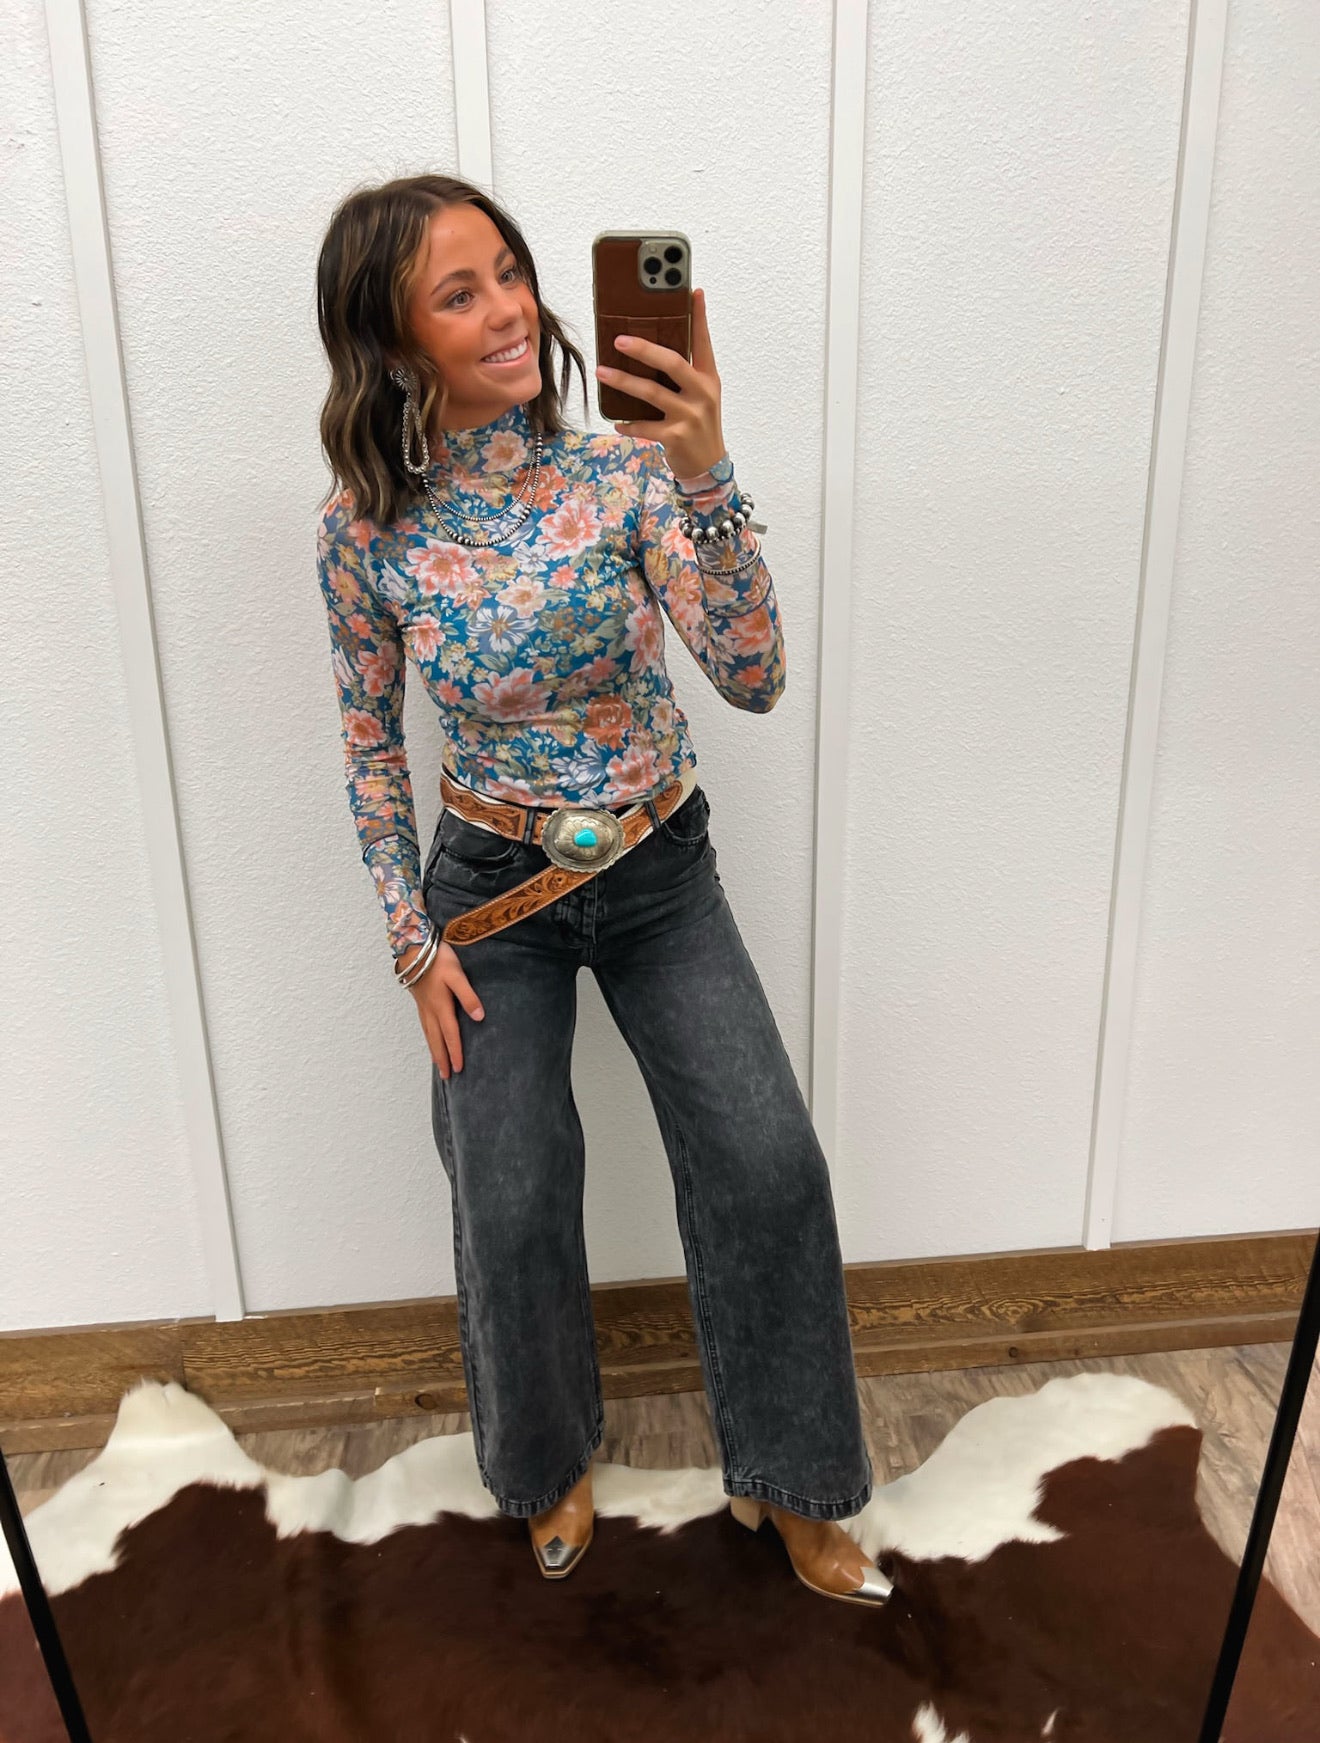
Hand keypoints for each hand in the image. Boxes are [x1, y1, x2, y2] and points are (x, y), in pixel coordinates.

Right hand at [397, 936, 484, 1076]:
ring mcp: (423, 1006)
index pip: (450, 1035)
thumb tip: (479, 1017)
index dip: (455, 1052)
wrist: (412, 947)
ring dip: (434, 1050)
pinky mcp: (420, 1000)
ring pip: (428, 1034)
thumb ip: (468, 996)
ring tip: (438, 1064)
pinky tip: (430, 1037)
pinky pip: (424, 1025)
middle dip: (442, 1058)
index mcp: (441, 1006)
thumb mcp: (457, 975)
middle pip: (436, 1039)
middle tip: (446, 1076)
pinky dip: (428, 1037)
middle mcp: (430, 1010)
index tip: (458, 1069)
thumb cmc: (437, 959)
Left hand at [595, 285, 724, 480]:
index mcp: (708, 378)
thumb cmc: (698, 425)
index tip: (693, 292)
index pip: (703, 342)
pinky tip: (616, 421)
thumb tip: (648, 349)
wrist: (709, 466)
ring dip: (623, 381)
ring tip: (602, 372)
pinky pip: (645, 426)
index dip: (699, 317)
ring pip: (651, 393)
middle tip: (619, 339)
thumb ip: (683, 374)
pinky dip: (628, 423)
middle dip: (644, 349)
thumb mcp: (699, 396)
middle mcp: (702, 393)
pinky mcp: (676, 437)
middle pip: (672, 363)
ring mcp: (690, 416)